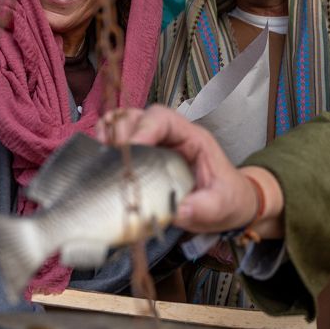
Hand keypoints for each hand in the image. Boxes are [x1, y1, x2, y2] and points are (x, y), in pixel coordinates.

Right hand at [97, 105, 282, 234]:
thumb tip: (177, 211)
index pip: (163, 119)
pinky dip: (106, 147)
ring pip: (125, 124)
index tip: (128, 151)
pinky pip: (121, 142)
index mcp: (192, 139)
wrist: (230, 206)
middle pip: (138, 116)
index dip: (142, 129)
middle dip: (120, 132)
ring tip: (99, 156)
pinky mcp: (145, 158)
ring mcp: (157, 145)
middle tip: (108, 158)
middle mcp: (171, 136)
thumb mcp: (220, 206)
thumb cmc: (227, 200)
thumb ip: (202, 208)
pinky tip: (100, 163)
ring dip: (109, 135)